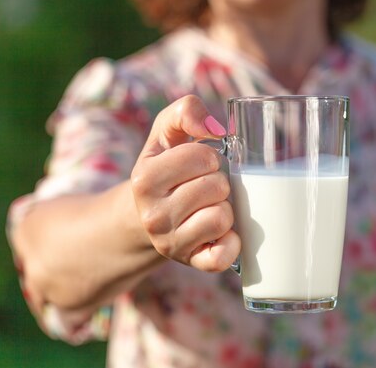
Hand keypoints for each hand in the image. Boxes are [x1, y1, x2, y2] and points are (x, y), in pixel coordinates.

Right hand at [130, 95, 239, 271]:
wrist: (146, 216)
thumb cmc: (165, 167)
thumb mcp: (166, 133)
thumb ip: (185, 111)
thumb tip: (215, 129)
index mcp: (144, 179)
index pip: (202, 156)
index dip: (209, 156)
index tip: (198, 164)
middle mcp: (153, 215)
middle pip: (217, 187)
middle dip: (218, 181)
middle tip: (204, 187)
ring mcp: (170, 243)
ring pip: (222, 217)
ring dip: (224, 208)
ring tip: (208, 206)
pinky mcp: (190, 263)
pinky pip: (224, 256)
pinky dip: (231, 243)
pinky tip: (220, 233)